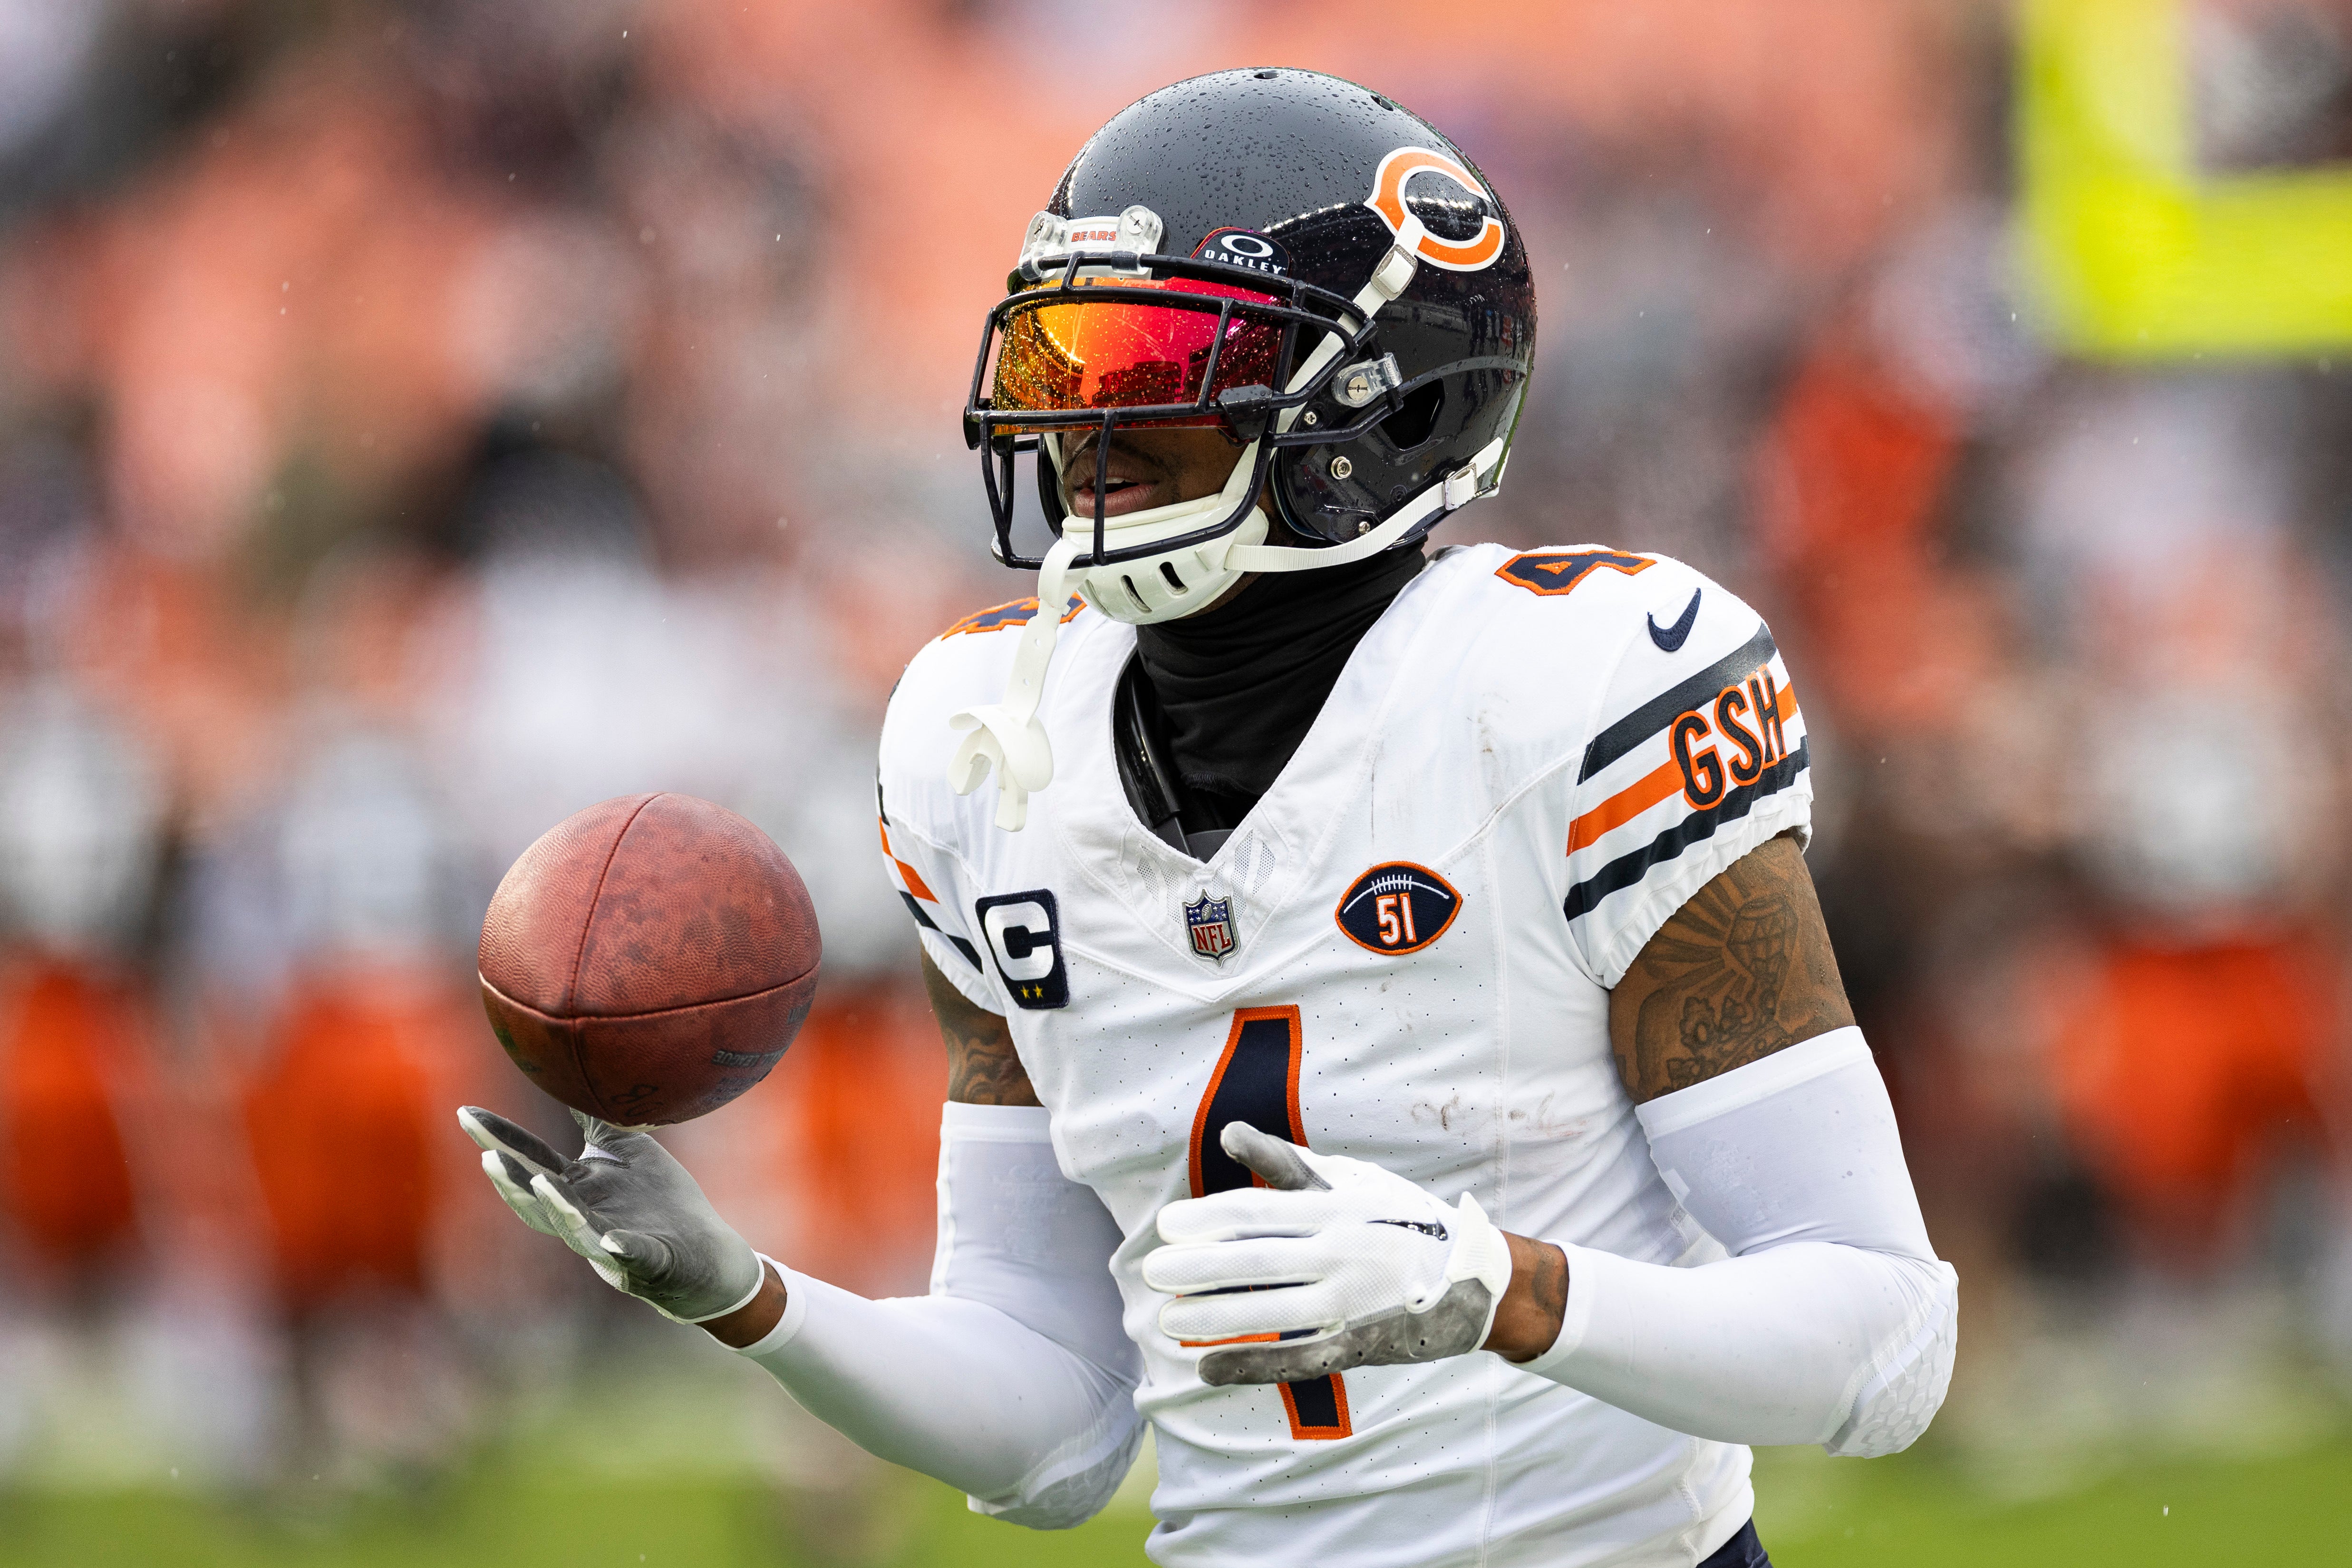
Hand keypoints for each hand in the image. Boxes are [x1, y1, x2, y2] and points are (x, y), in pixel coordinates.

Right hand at [457, 1105, 765, 1325]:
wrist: (703, 1250)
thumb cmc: (661, 1200)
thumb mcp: (628, 1150)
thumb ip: (598, 1123)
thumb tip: (571, 1077)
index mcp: (578, 1189)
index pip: (531, 1161)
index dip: (498, 1140)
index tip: (466, 1113)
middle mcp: (584, 1217)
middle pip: (538, 1201)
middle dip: (512, 1181)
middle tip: (488, 1157)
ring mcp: (611, 1243)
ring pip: (574, 1230)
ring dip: (556, 1208)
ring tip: (540, 1184)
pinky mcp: (646, 1261)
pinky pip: (631, 1255)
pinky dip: (622, 1248)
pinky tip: (614, 1240)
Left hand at [1143, 1124, 1513, 1385]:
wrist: (1480, 1279)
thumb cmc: (1406, 1219)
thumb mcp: (1356, 1180)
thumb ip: (1289, 1161)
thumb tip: (1229, 1133)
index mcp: (1340, 1207)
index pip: (1261, 1212)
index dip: (1209, 1220)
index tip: (1166, 1225)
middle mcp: (1344, 1252)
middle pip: (1258, 1261)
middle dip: (1200, 1268)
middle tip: (1153, 1271)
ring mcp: (1354, 1302)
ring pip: (1273, 1310)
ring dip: (1216, 1315)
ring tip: (1168, 1317)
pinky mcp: (1361, 1344)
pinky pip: (1298, 1358)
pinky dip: (1251, 1363)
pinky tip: (1208, 1366)